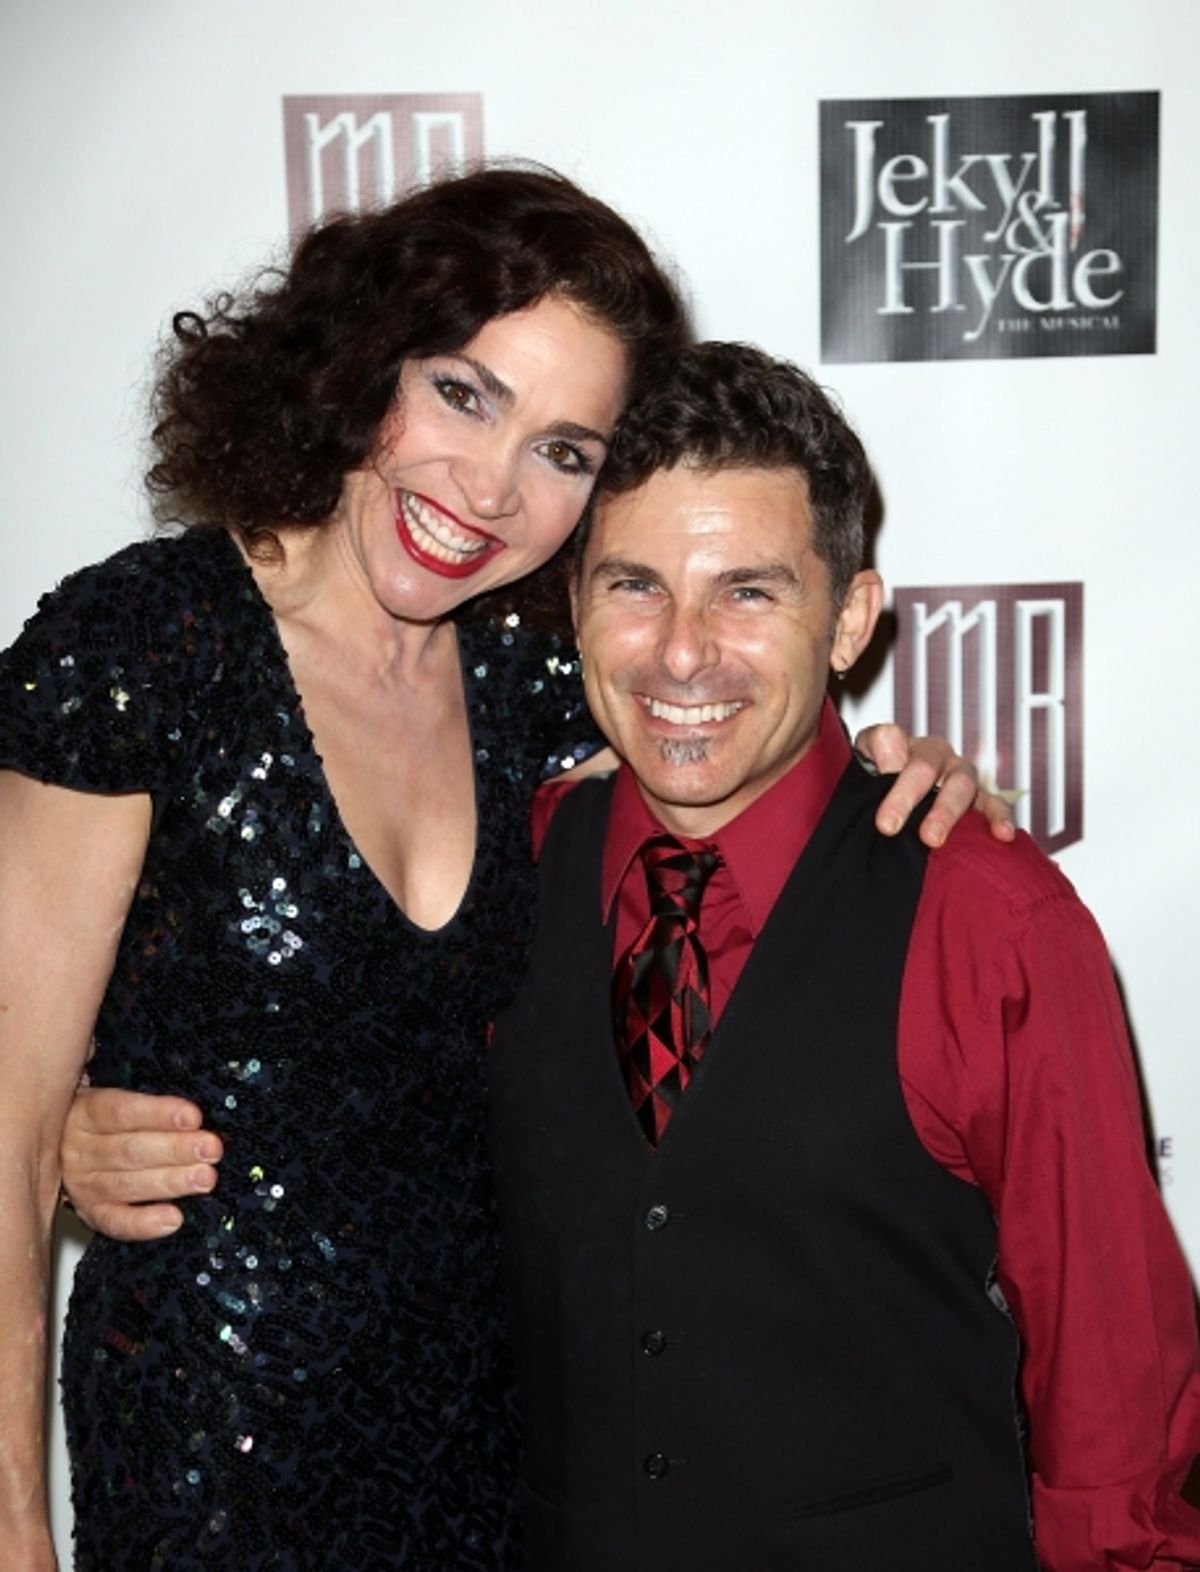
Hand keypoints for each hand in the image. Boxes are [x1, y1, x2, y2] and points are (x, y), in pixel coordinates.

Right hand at [60, 1087, 222, 1239]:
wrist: (67, 1146)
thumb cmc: (109, 1120)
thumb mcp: (119, 1100)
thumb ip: (150, 1106)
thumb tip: (195, 1115)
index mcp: (86, 1113)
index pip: (121, 1111)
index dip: (158, 1114)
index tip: (194, 1117)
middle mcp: (79, 1150)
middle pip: (129, 1151)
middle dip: (175, 1150)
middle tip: (211, 1149)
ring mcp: (83, 1185)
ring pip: (126, 1185)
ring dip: (170, 1183)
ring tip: (204, 1178)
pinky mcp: (90, 1214)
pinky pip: (116, 1222)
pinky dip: (145, 1223)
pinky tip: (174, 1218)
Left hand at [853, 724, 1015, 848]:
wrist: (893, 792)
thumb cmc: (877, 776)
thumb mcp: (865, 755)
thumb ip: (876, 748)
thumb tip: (891, 762)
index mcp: (904, 743)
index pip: (892, 742)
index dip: (885, 769)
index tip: (880, 815)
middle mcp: (936, 755)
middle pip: (926, 767)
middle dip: (906, 797)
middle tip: (889, 828)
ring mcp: (960, 776)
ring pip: (961, 784)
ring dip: (946, 811)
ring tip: (932, 838)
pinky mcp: (980, 799)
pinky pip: (995, 803)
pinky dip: (1000, 816)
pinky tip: (1003, 834)